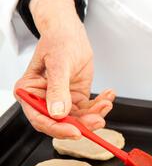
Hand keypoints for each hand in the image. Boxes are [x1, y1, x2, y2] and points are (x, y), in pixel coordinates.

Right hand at [14, 0, 114, 138]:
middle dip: (82, 124)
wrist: (71, 33)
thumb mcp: (58, 64)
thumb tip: (57, 112)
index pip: (40, 119)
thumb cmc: (58, 42)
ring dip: (95, 114)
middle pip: (62, 123)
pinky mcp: (76, 98)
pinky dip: (100, 105)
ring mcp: (61, 100)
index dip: (58, 129)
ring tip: (106, 103)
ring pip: (78, 118)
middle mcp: (44, 99)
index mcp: (29, 92)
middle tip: (98, 120)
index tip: (75, 132)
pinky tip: (108, 96)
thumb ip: (57, 89)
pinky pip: (89, 109)